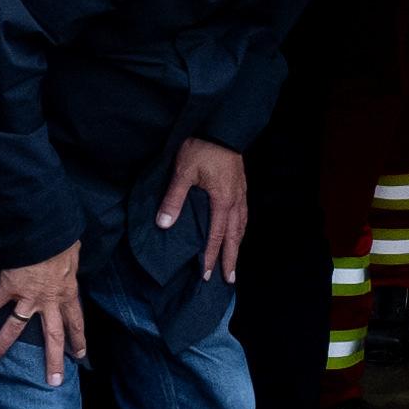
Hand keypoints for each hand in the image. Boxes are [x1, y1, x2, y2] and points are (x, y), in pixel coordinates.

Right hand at [0, 247, 87, 384]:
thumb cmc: (61, 240)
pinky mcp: (9, 288)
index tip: (80, 355)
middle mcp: (49, 302)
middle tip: (54, 381)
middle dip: (54, 360)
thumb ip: (70, 264)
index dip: (78, 339)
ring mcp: (28, 297)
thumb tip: (71, 256)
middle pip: (53, 336)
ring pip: (15, 328)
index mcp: (67, 294)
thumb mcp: (74, 255)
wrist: (45, 233)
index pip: (75, 322)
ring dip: (1, 345)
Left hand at [157, 137, 250, 282]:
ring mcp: (241, 195)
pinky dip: (240, 230)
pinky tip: (237, 234)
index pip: (215, 237)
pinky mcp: (241, 188)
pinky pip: (243, 216)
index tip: (208, 275)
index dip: (211, 257)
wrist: (221, 129)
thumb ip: (174, 199)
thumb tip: (164, 224)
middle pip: (234, 238)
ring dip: (237, 247)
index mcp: (222, 201)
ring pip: (241, 228)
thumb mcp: (183, 172)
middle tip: (228, 280)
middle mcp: (235, 202)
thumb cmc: (201, 149)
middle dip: (230, 260)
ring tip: (234, 262)